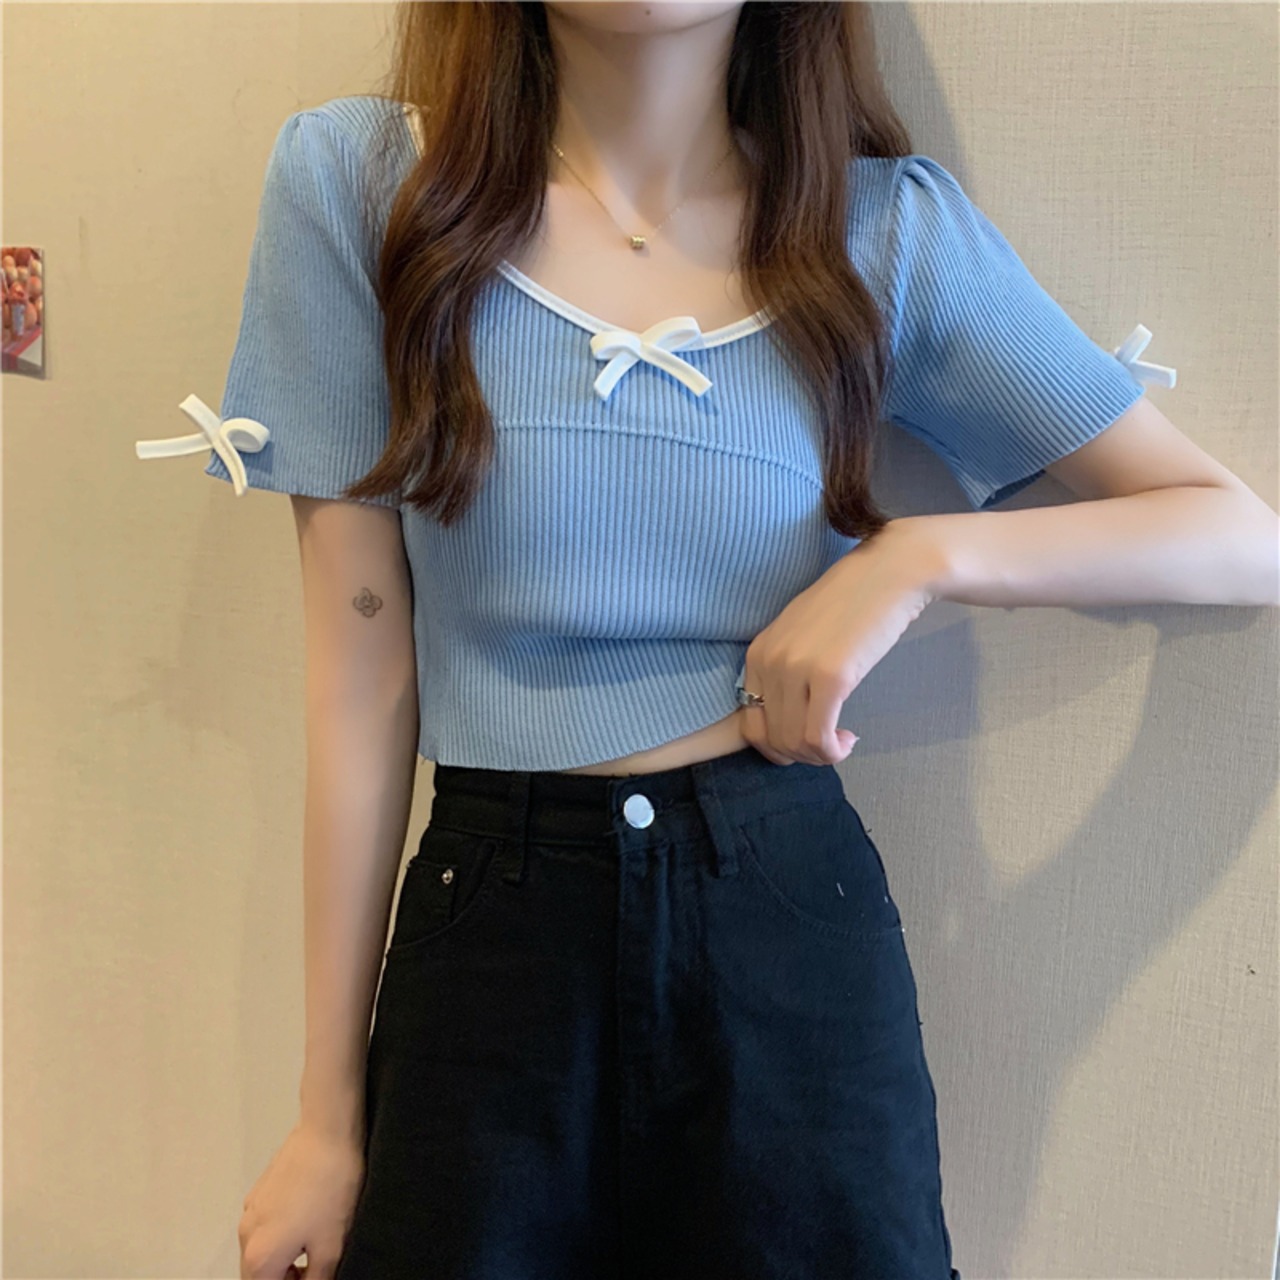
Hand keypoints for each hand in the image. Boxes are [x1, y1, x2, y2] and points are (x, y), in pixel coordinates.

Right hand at [239, 1119, 365, 1278]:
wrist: (328, 1133)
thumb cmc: (331, 1190)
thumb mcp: (331, 1246)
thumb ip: (317, 1279)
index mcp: (259, 1257)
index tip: (315, 1277)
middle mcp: (245, 1235)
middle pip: (258, 1275)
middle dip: (284, 1279)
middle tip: (315, 1269)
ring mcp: (250, 1209)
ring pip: (261, 1250)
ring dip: (282, 1259)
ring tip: (315, 1246)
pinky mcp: (259, 1190)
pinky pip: (263, 1226)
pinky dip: (279, 1236)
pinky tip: (309, 1220)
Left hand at [737, 523, 938, 765]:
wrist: (888, 573)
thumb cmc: (851, 604)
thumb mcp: (800, 634)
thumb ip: (786, 670)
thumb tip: (785, 719)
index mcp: (757, 652)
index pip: (750, 724)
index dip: (778, 744)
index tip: (806, 739)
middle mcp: (769, 661)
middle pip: (772, 738)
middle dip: (801, 755)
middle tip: (828, 745)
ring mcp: (797, 669)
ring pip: (794, 743)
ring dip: (819, 756)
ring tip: (841, 741)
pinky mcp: (830, 676)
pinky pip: (818, 738)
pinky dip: (831, 752)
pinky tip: (848, 740)